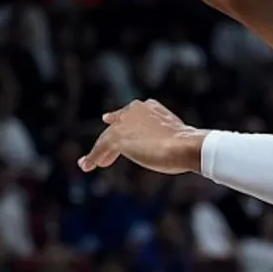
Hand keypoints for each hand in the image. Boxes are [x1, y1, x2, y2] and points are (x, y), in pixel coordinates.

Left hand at [78, 99, 206, 174]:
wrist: (184, 145)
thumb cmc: (186, 145)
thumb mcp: (175, 136)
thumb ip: (166, 137)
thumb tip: (173, 147)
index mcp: (150, 106)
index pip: (130, 114)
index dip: (120, 120)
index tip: (110, 120)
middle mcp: (135, 109)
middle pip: (116, 126)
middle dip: (108, 138)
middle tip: (101, 150)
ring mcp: (125, 122)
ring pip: (106, 138)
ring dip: (98, 151)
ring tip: (89, 163)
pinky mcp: (117, 136)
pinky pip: (99, 148)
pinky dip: (92, 157)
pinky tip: (86, 165)